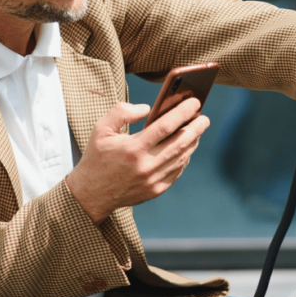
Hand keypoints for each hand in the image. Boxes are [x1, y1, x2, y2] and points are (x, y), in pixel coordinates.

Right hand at [64, 99, 209, 223]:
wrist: (91, 194)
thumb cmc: (97, 157)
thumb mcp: (101, 129)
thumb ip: (122, 112)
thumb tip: (147, 108)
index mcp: (133, 148)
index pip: (166, 126)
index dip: (183, 112)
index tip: (195, 102)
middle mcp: (146, 166)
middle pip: (180, 142)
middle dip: (196, 127)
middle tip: (204, 117)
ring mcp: (153, 180)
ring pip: (182, 157)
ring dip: (193, 142)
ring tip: (197, 129)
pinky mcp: (156, 190)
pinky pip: (177, 170)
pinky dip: (184, 157)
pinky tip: (186, 147)